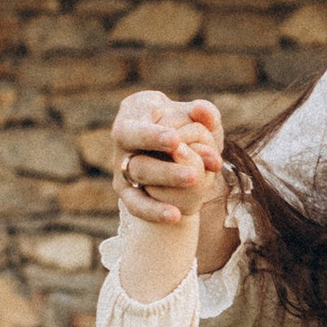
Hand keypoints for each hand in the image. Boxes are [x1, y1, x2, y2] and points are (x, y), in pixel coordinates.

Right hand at [112, 90, 224, 226]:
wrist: (171, 144)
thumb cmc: (182, 121)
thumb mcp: (195, 114)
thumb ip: (204, 111)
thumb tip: (202, 110)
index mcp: (132, 116)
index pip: (133, 129)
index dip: (151, 136)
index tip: (175, 139)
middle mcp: (122, 144)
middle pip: (135, 160)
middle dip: (164, 168)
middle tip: (193, 174)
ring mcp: (122, 169)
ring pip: (139, 179)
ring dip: (166, 183)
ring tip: (194, 183)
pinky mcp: (127, 191)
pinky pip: (137, 205)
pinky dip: (154, 211)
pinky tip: (176, 216)